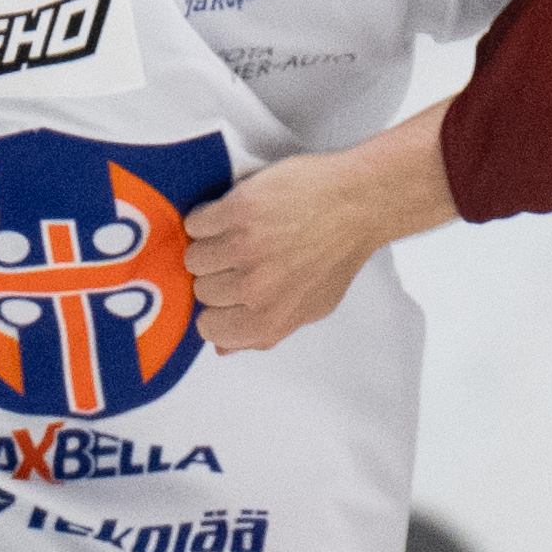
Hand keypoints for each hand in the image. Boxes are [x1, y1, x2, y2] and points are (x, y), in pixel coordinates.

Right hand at [194, 110, 456, 352]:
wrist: (358, 203)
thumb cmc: (338, 253)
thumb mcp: (312, 306)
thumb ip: (265, 332)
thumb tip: (222, 348)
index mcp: (270, 319)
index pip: (209, 328)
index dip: (218, 308)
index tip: (229, 292)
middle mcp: (254, 288)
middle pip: (201, 290)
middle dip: (218, 275)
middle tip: (244, 257)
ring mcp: (244, 248)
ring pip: (194, 257)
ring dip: (211, 245)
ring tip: (239, 235)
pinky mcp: (237, 211)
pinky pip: (196, 223)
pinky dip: (208, 218)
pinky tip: (233, 215)